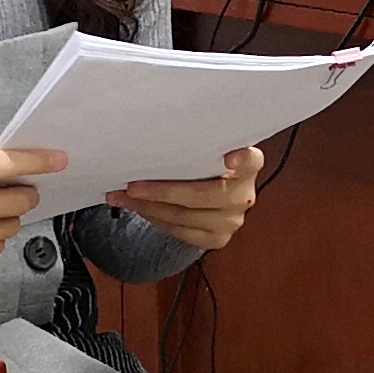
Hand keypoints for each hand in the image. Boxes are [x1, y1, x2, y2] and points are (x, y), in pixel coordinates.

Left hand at [110, 143, 263, 252]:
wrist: (219, 193)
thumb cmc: (207, 164)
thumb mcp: (209, 149)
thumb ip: (199, 143)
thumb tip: (156, 134)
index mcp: (248, 164)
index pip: (250, 160)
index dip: (241, 159)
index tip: (229, 158)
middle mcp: (244, 194)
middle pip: (200, 195)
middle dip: (160, 191)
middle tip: (132, 186)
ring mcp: (232, 220)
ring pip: (183, 216)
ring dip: (147, 207)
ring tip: (123, 197)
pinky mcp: (218, 238)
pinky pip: (180, 231)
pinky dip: (155, 219)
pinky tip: (139, 208)